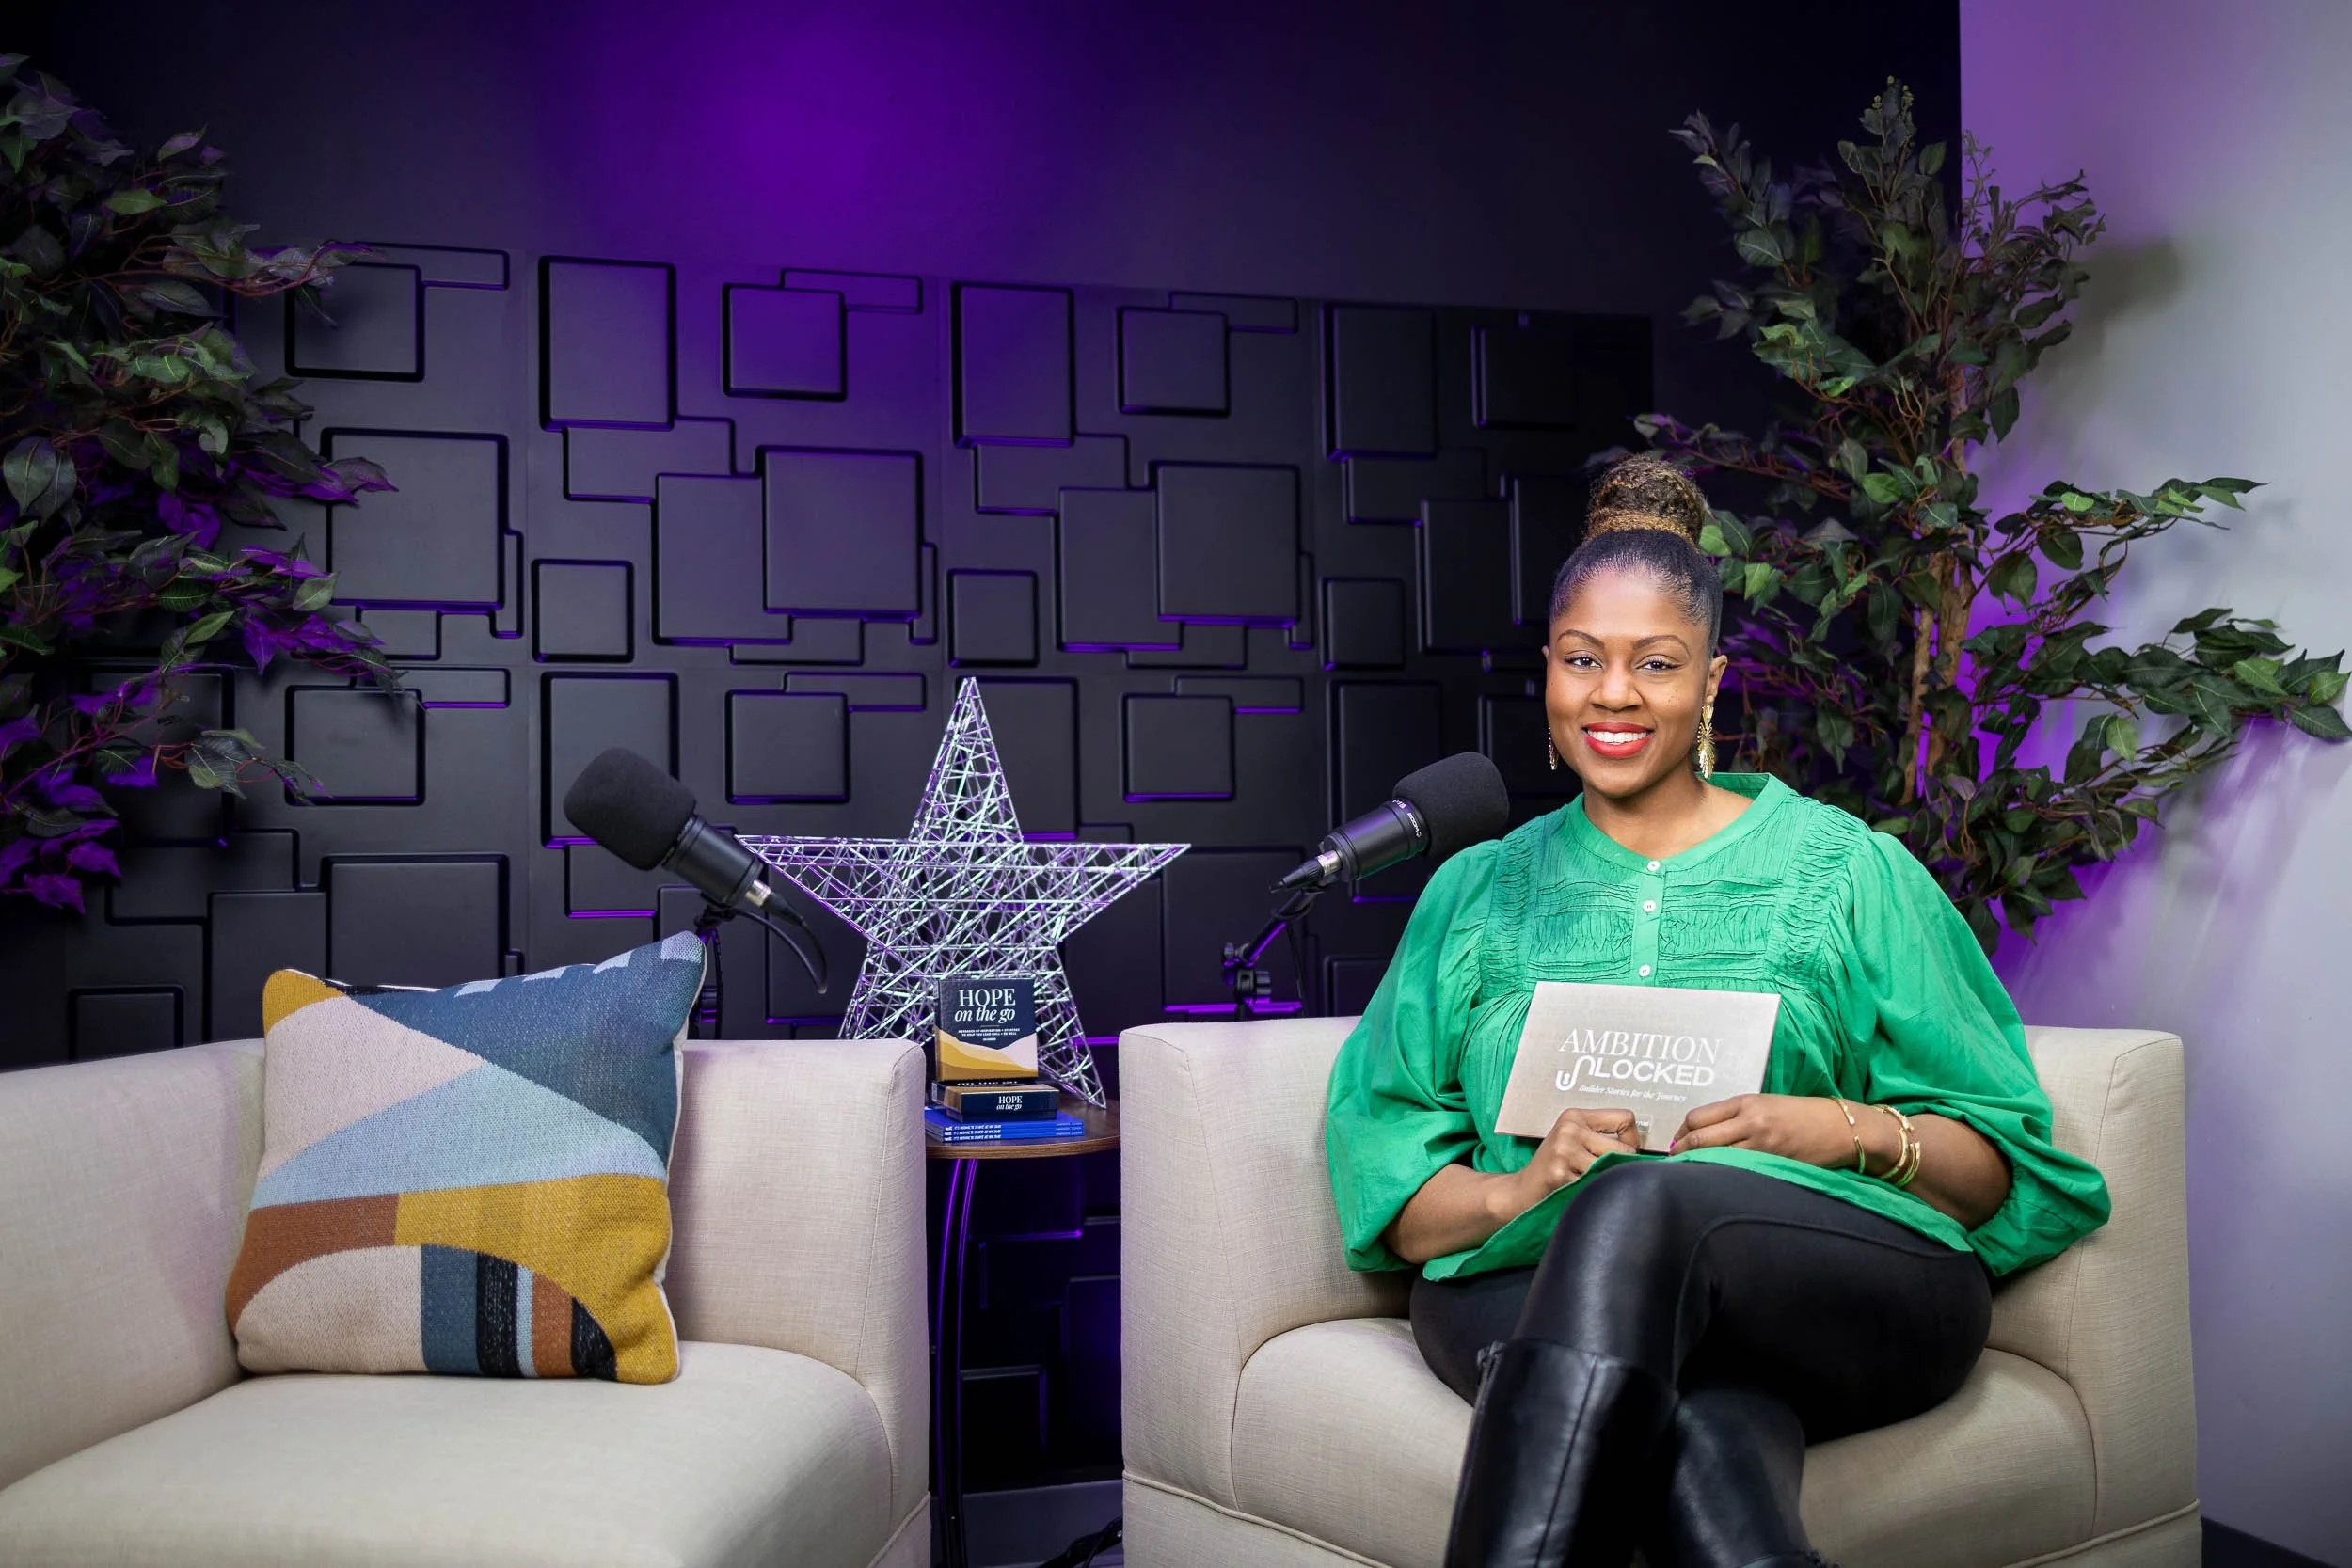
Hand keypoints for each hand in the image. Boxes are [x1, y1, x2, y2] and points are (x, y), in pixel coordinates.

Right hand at [1505, 1108, 1640, 1213]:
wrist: (1522, 1191)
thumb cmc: (1553, 1168)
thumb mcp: (1573, 1141)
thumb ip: (1601, 1137)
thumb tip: (1645, 1148)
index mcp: (1575, 1116)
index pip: (1626, 1119)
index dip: (1632, 1140)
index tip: (1623, 1153)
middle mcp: (1570, 1129)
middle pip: (1624, 1149)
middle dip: (1621, 1167)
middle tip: (1606, 1175)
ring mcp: (1564, 1151)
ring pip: (1613, 1170)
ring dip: (1607, 1182)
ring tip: (1592, 1184)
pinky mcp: (1560, 1174)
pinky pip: (1597, 1186)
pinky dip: (1594, 1193)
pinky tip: (1579, 1192)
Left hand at [1671, 1093, 1866, 1168]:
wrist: (1839, 1128)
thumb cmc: (1800, 1114)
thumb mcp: (1764, 1104)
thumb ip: (1733, 1116)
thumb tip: (1699, 1133)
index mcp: (1746, 1103)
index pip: (1698, 1118)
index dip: (1681, 1132)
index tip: (1676, 1141)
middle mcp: (1751, 1122)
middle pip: (1700, 1138)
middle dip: (1680, 1151)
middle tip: (1674, 1160)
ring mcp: (1762, 1146)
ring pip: (1715, 1157)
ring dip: (1696, 1165)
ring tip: (1688, 1172)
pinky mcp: (1773, 1164)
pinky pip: (1737, 1171)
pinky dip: (1721, 1174)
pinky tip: (1715, 1179)